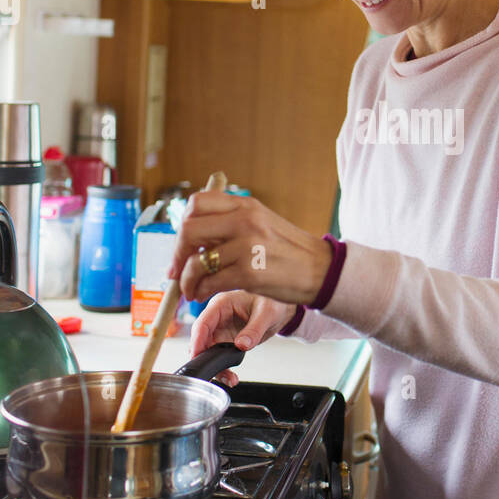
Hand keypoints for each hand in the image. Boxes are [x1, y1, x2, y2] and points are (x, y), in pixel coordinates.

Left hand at [167, 189, 331, 306]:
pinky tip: (203, 295)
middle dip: (177, 254)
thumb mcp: (261, 223)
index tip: (182, 247)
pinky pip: (210, 282)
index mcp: (246, 205)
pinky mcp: (250, 272)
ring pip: (197, 262)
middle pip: (189, 230)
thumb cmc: (289, 251)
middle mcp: (245, 220)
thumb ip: (230, 223)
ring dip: (187, 280)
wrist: (321, 270)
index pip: (197, 203)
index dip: (182, 226)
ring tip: (190, 290)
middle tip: (177, 271)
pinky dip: (200, 291)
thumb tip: (191, 237)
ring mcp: (247, 246)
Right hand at [189, 290, 296, 388]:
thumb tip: (241, 345)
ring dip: (215, 367)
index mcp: (221, 304)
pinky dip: (223, 369)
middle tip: (213, 373)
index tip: (197, 356)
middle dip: (204, 358)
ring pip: (207, 352)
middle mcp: (216, 317)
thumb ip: (254, 329)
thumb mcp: (267, 313)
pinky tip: (232, 378)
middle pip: (201, 340)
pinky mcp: (225, 341)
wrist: (278, 309)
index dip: (197, 340)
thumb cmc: (271, 302)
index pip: (203, 322)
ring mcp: (219, 330)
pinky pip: (218, 357)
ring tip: (230, 379)